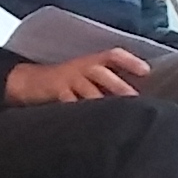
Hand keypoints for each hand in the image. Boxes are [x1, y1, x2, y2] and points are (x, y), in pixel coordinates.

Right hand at [8, 51, 149, 104]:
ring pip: (88, 90)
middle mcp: (81, 67)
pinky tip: (88, 122)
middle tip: (134, 100)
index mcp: (91, 61)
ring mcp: (68, 79)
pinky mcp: (55, 92)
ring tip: (114, 115)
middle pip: (102, 73)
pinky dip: (78, 110)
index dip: (130, 61)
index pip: (113, 55)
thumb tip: (135, 97)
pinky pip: (69, 102)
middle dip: (119, 86)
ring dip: (101, 102)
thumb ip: (107, 83)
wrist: (30, 82)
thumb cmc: (65, 82)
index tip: (146, 72)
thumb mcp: (86, 75)